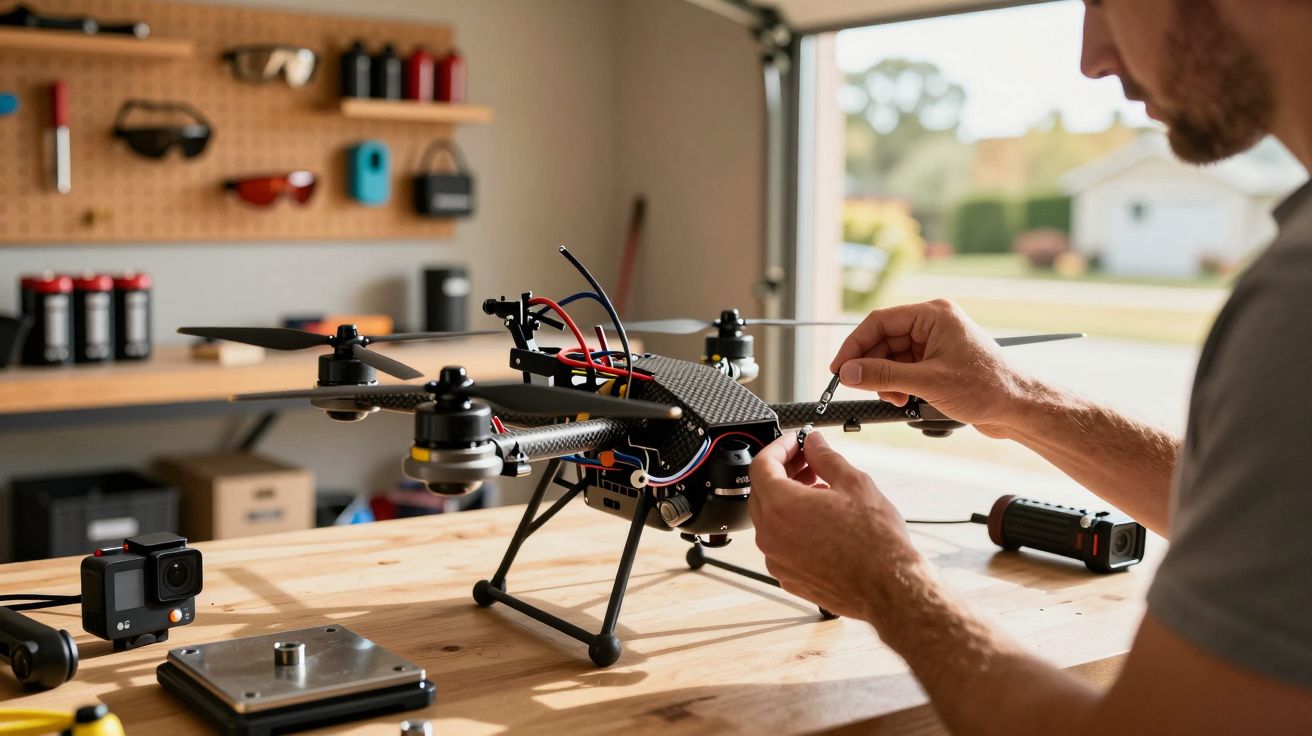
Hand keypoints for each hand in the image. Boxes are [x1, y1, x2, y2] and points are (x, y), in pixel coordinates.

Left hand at [748, 431, 919, 622]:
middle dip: (783, 471)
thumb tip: (814, 443)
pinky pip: (780, 543)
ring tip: (820, 490)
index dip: (779, 447)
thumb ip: (825, 457)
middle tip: (809, 462)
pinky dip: (792, 526)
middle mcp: (770, 535)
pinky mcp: (787, 576)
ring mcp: (776, 559)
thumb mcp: (854, 483)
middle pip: (761, 491)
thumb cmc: (876, 542)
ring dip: (787, 499)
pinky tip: (820, 521)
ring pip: (770, 519)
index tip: (795, 441)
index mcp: (781, 506)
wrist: (889, 588)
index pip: (762, 465)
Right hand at [829, 299, 1030, 437]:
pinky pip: (905, 367)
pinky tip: (904, 399)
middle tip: (862, 387)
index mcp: (934, 314)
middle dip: (872, 366)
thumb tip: (848, 372)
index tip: (839, 367)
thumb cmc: (987, 387)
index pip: (879, 322)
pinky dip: (898, 384)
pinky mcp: (938, 361)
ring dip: (885, 379)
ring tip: (894, 398)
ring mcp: (936, 342)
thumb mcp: (927, 382)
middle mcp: (934, 323)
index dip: (854, 345)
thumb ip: (883, 375)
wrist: (1019, 407)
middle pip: (883, 339)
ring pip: (892, 356)